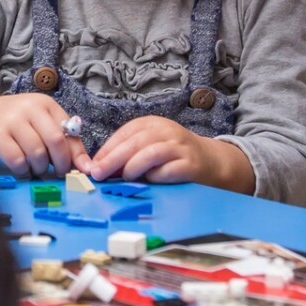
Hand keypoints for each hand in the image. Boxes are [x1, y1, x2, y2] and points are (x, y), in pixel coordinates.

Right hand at [0, 82, 79, 177]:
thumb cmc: (16, 123)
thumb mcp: (41, 125)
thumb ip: (64, 142)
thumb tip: (87, 167)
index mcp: (45, 104)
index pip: (69, 132)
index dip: (75, 156)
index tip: (76, 171)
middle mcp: (29, 108)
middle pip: (55, 141)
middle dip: (59, 164)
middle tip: (56, 174)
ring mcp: (11, 119)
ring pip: (37, 153)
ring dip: (39, 169)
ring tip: (35, 170)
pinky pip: (16, 159)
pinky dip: (22, 170)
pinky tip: (21, 170)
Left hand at [80, 116, 254, 191]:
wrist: (211, 162)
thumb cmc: (172, 156)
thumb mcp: (149, 147)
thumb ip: (127, 154)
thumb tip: (99, 169)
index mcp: (152, 124)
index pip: (125, 133)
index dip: (107, 149)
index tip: (93, 165)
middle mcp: (166, 131)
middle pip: (135, 142)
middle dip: (113, 159)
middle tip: (99, 174)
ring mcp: (180, 147)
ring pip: (150, 153)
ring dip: (133, 166)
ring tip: (124, 177)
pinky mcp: (191, 164)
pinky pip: (168, 170)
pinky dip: (155, 177)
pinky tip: (150, 182)